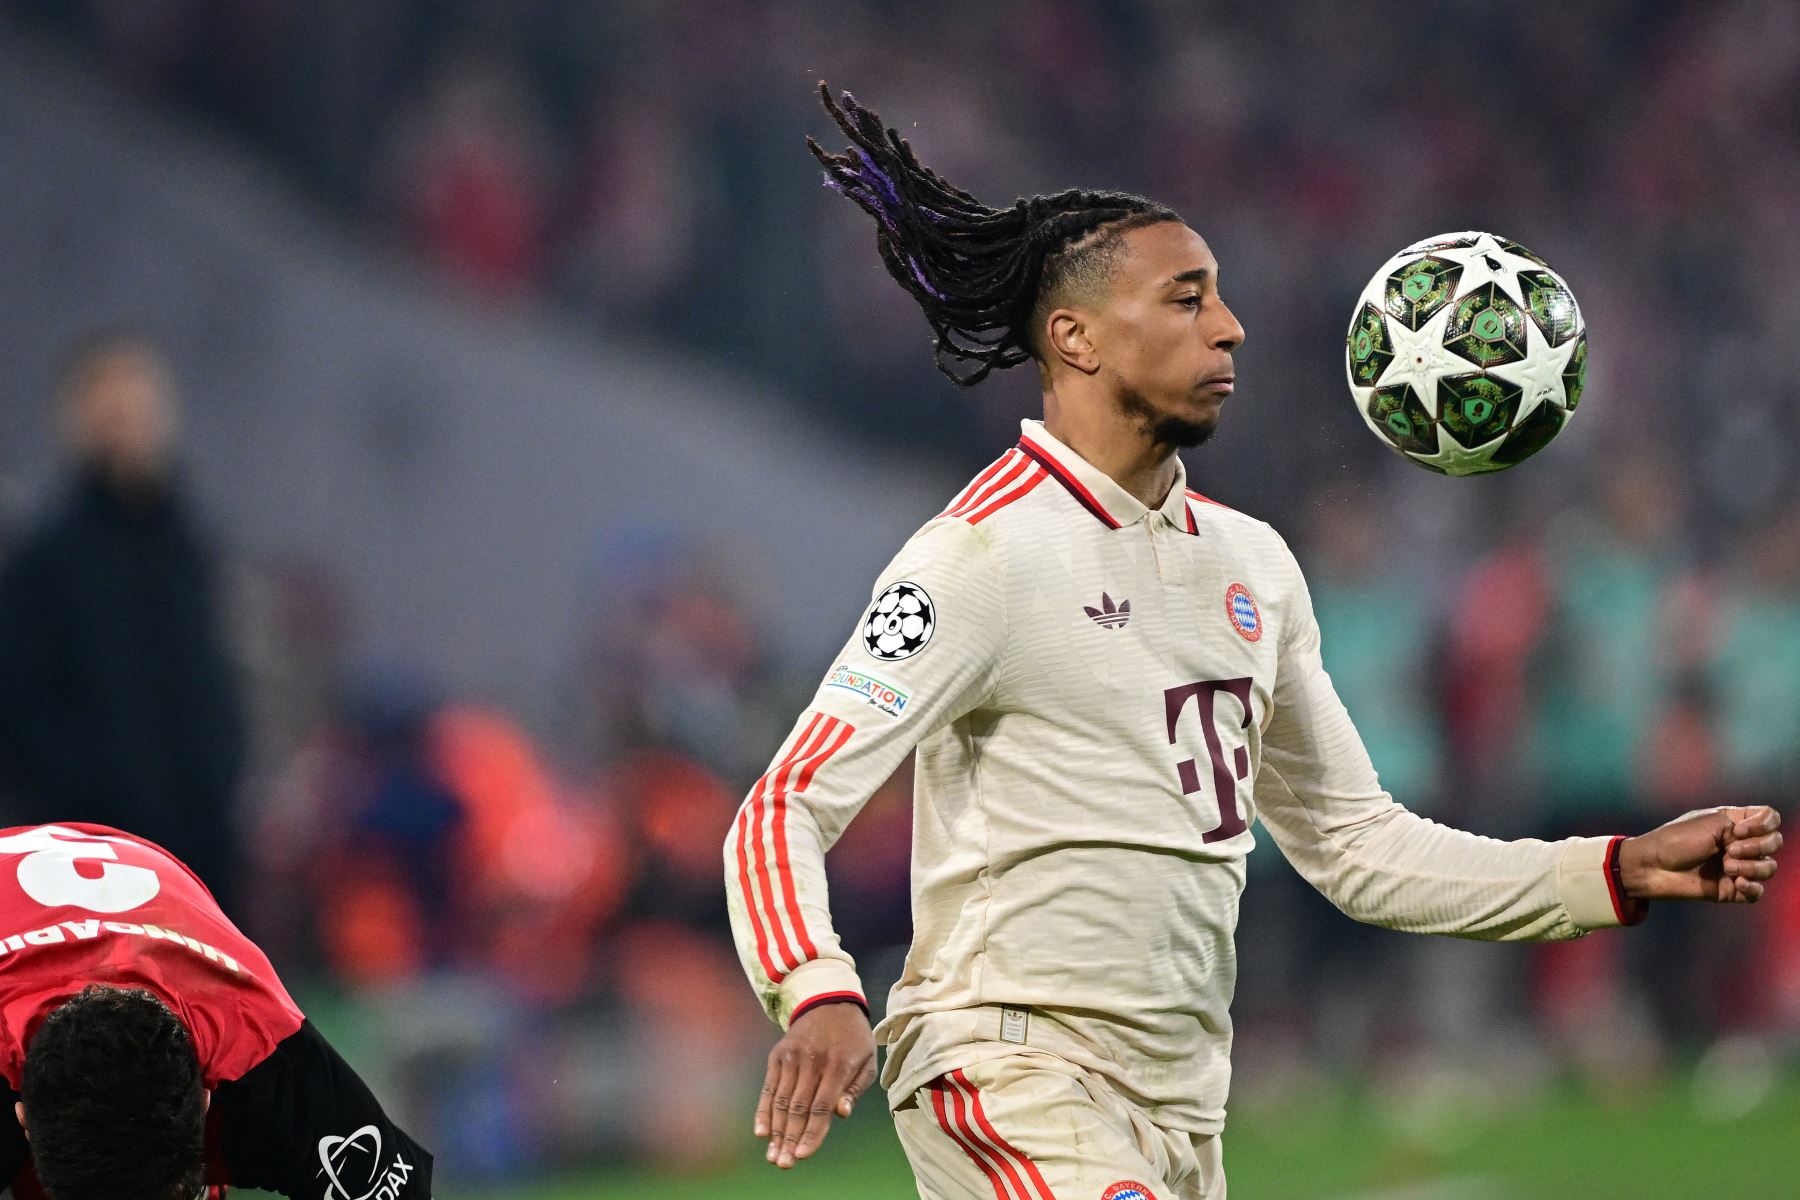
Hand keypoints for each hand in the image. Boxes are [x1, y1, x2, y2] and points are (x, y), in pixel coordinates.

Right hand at [754, 1001, 875, 1168]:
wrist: (829, 1001)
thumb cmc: (853, 1038)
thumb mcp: (867, 1060)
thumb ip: (855, 1088)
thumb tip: (841, 1114)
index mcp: (838, 1063)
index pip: (822, 1106)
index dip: (812, 1133)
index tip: (803, 1155)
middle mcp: (812, 1060)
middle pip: (798, 1107)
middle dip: (790, 1139)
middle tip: (784, 1164)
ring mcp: (792, 1056)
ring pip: (781, 1101)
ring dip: (776, 1132)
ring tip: (773, 1156)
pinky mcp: (778, 1055)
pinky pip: (769, 1087)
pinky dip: (763, 1111)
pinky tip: (761, 1132)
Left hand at [1618, 806, 1781, 902]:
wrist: (1654, 867)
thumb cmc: (1676, 840)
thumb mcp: (1711, 822)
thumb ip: (1743, 824)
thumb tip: (1764, 838)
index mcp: (1735, 822)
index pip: (1771, 818)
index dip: (1763, 824)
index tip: (1739, 830)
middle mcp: (1740, 843)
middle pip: (1775, 843)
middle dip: (1758, 847)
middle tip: (1729, 850)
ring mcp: (1737, 867)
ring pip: (1769, 868)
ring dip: (1752, 867)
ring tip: (1727, 867)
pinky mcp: (1732, 889)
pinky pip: (1758, 892)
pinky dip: (1752, 887)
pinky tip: (1737, 883)